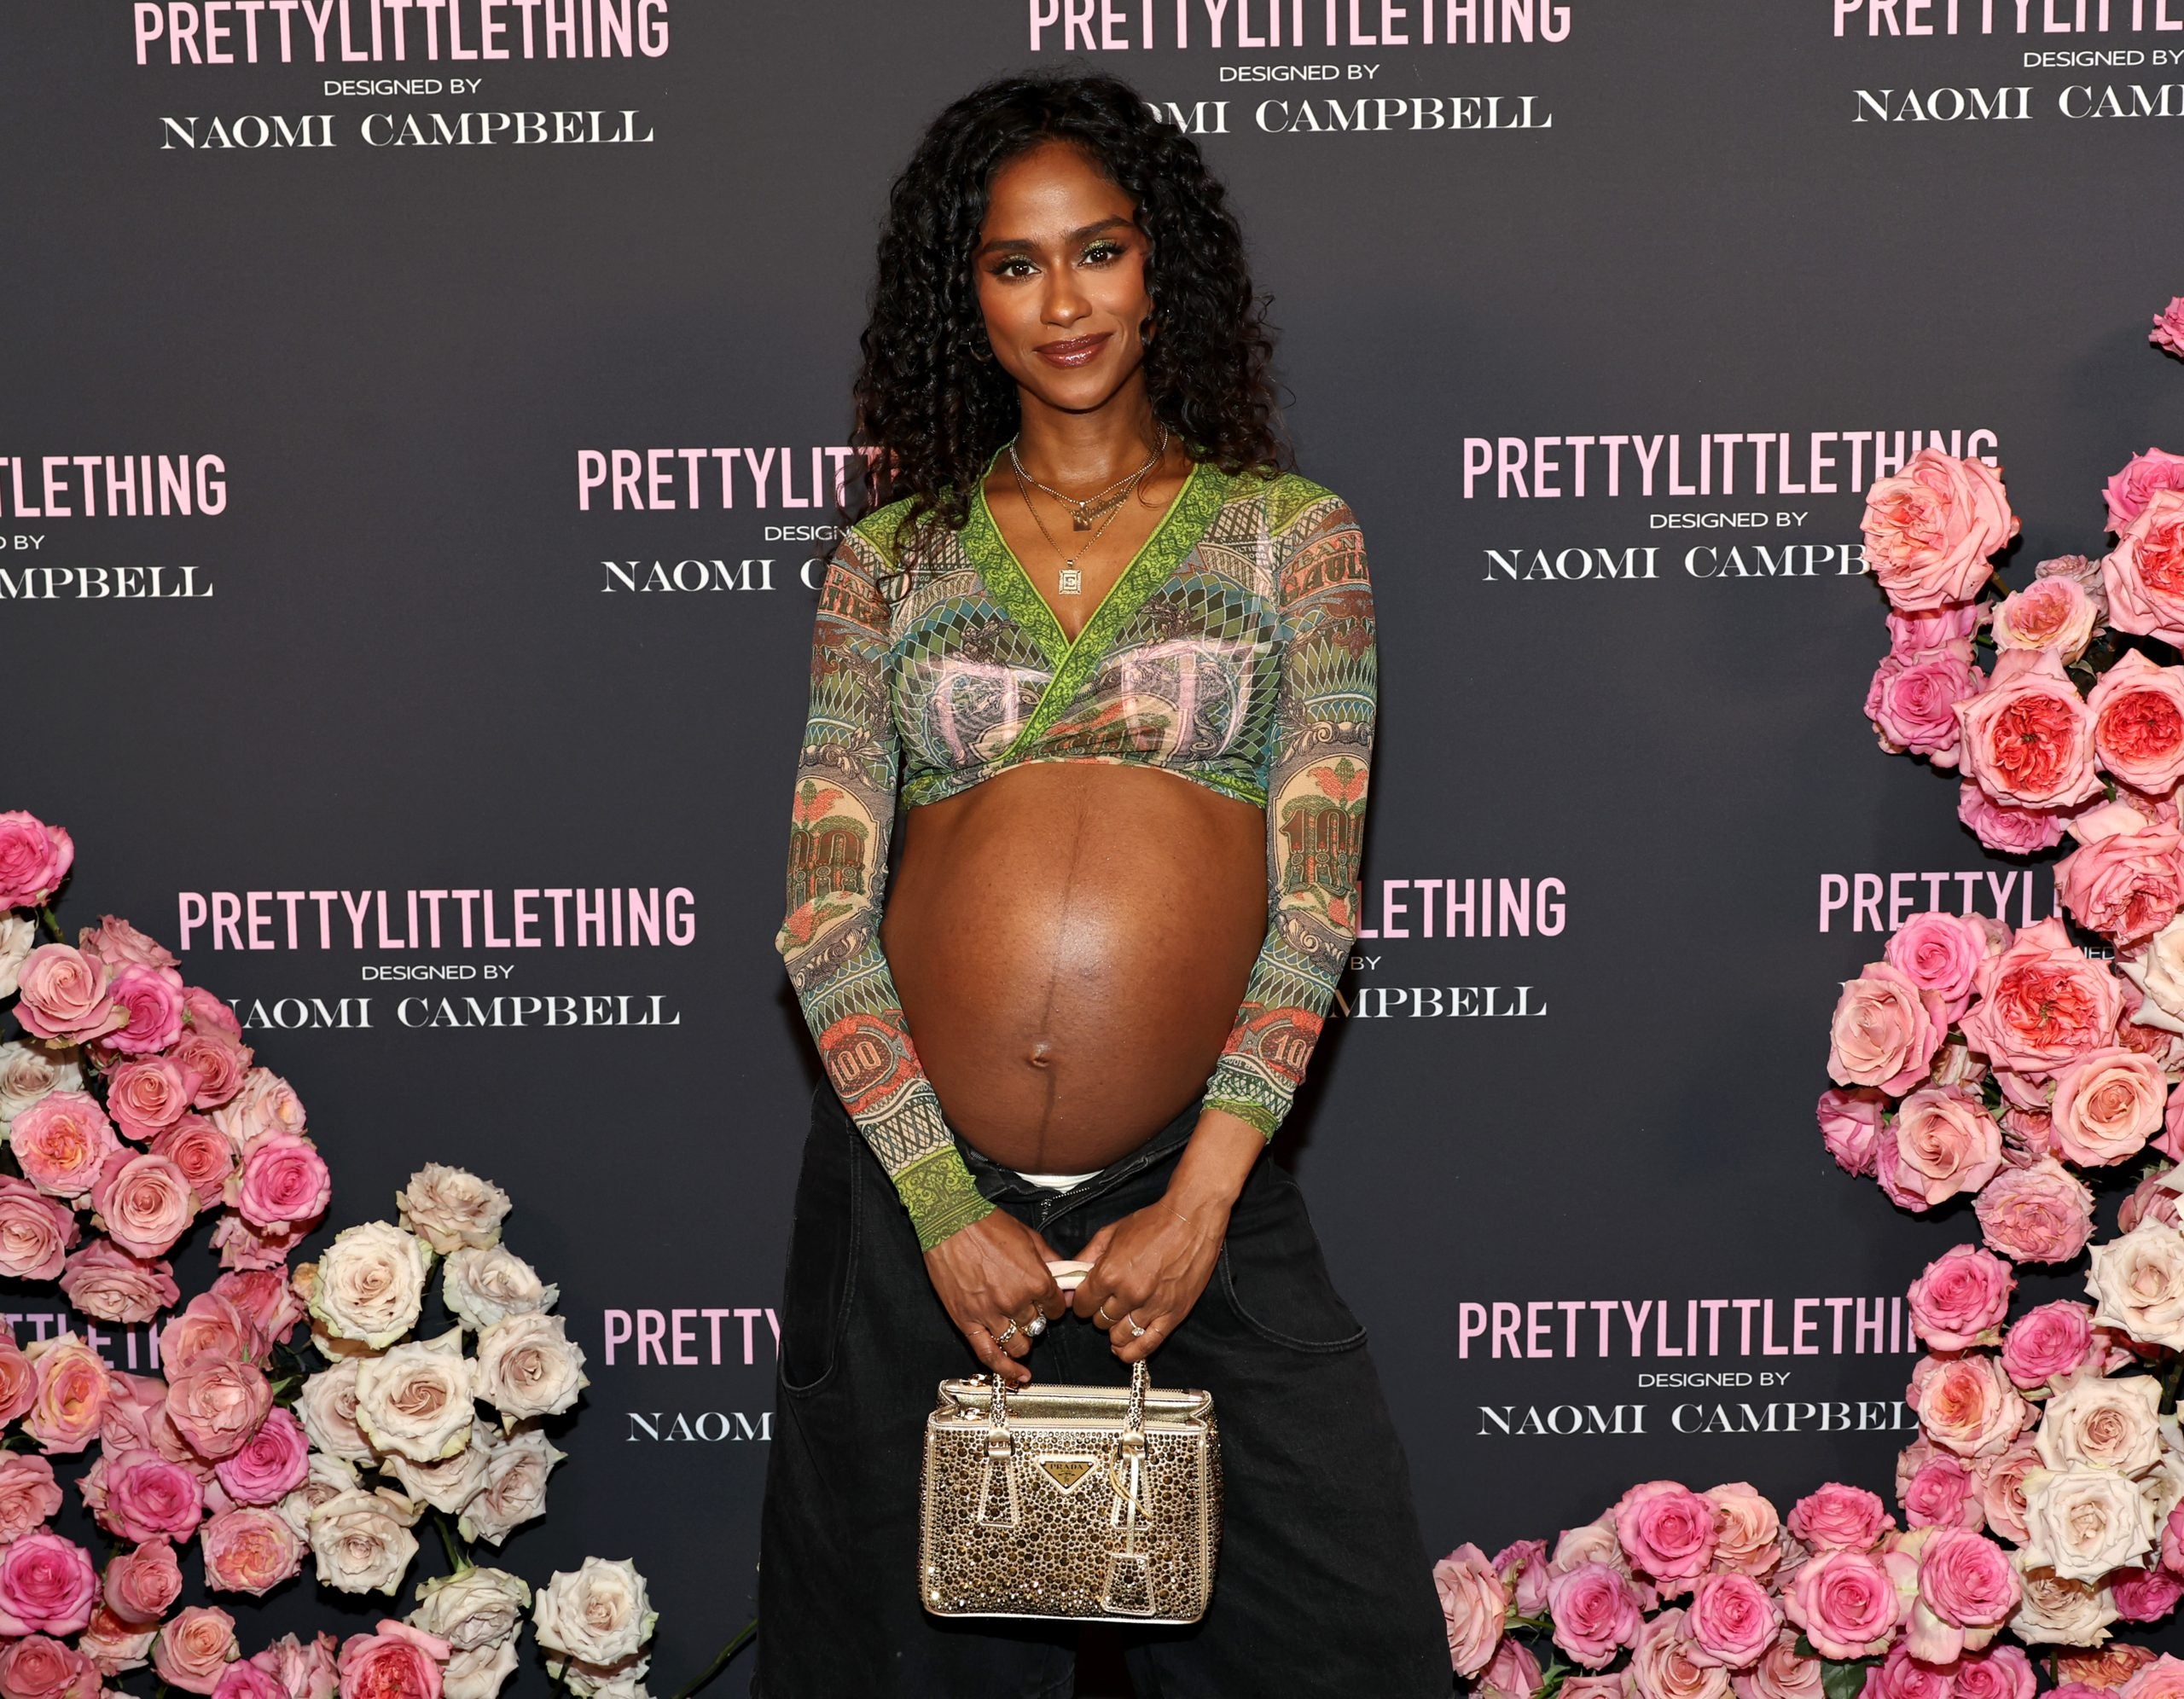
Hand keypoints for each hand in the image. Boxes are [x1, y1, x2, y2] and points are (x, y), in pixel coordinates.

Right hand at [924, 1211, 1067, 1386]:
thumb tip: (1064, 1273)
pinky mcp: (966, 1320)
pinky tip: (1015, 1375)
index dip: (1054, 1306)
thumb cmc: (986, 1224)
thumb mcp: (1029, 1236)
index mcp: (1036, 1280)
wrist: (949, 1221)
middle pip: (1037, 1327)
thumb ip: (1050, 1259)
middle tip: (1029, 1312)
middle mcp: (1015, 1301)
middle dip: (1036, 1321)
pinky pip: (988, 1353)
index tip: (1049, 1303)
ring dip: (1022, 1343)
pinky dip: (1003, 1368)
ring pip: (1017, 1345)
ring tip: (1020, 1336)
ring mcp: (990, 1314)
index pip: (1056, 1308)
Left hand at [1074, 1107, 1262, 1361]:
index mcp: (1110, 1273)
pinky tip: (1125, 1351)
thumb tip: (1072, 1276)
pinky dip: (1134, 1352)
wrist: (1191, 1219)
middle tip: (1110, 1301)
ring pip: (1121, 1335)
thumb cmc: (1154, 1222)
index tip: (1088, 1298)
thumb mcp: (1111, 1232)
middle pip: (1101, 1321)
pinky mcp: (1173, 1314)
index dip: (1083, 1302)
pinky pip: (1149, 1343)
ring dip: (1116, 1330)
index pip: (1084, 1305)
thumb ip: (1087, 1257)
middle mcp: (1129, 1294)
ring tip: (1119, 1320)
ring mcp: (1152, 1307)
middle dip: (1101, 1312)